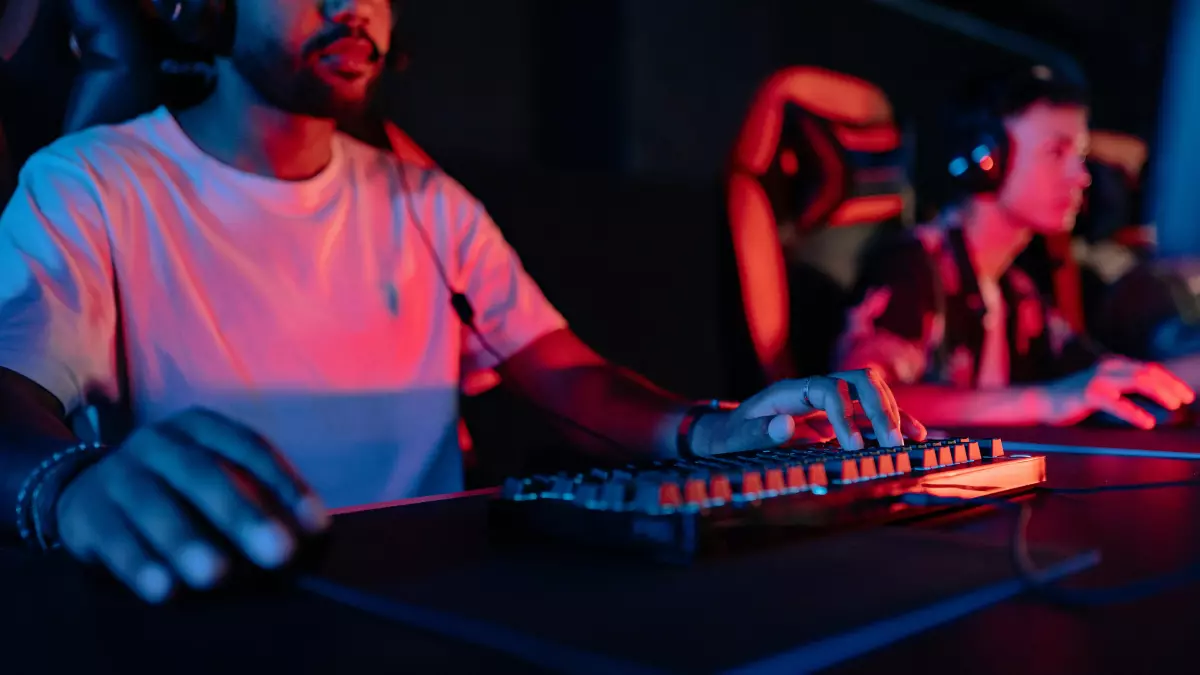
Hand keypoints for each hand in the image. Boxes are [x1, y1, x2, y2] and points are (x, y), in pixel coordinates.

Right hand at [55, 408, 329, 602]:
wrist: (86, 490)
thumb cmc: (176, 489)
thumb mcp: (214, 476)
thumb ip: (256, 497)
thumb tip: (308, 536)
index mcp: (201, 427)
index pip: (249, 448)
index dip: (284, 484)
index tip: (315, 526)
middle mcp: (159, 442)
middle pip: (202, 473)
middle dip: (241, 514)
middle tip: (277, 553)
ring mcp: (118, 473)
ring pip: (153, 505)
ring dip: (187, 541)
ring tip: (216, 575)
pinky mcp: (87, 512)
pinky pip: (115, 539)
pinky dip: (140, 564)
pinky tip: (164, 589)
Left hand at [692, 368, 927, 455]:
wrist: (728, 433)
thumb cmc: (730, 437)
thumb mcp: (734, 439)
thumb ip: (758, 433)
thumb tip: (786, 425)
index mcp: (789, 392)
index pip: (827, 389)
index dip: (844, 414)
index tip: (853, 446)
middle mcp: (813, 389)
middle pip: (858, 380)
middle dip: (878, 408)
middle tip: (892, 442)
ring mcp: (827, 399)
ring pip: (870, 390)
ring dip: (891, 412)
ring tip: (909, 441)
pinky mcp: (838, 414)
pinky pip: (871, 410)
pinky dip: (893, 420)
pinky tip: (915, 436)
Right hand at [1044, 357, 1195, 428]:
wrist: (1042, 401)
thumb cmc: (1075, 399)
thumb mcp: (1104, 388)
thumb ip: (1124, 388)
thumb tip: (1155, 398)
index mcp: (1114, 364)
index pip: (1149, 368)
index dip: (1171, 380)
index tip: (1188, 395)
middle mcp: (1108, 367)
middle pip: (1148, 371)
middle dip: (1171, 385)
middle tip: (1186, 400)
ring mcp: (1098, 380)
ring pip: (1137, 380)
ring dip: (1160, 392)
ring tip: (1174, 406)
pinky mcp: (1088, 394)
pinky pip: (1116, 403)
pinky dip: (1134, 413)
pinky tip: (1147, 422)